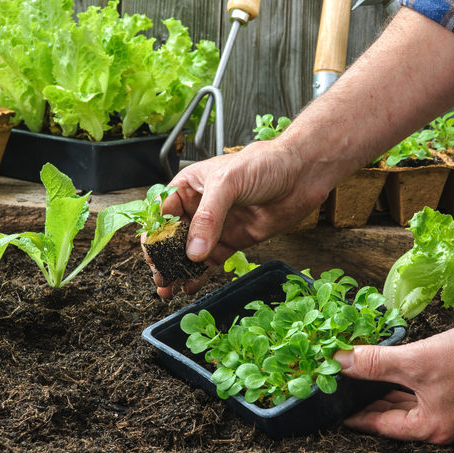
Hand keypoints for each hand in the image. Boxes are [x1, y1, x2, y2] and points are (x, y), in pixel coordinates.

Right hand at [154, 140, 330, 296]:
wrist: (302, 174)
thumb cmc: (264, 164)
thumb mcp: (228, 183)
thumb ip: (208, 217)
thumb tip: (193, 251)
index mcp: (190, 186)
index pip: (163, 213)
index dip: (154, 234)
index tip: (151, 255)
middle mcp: (200, 207)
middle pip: (173, 237)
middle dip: (164, 258)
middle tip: (160, 278)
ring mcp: (217, 226)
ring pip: (191, 253)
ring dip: (179, 270)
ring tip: (168, 288)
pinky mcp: (234, 240)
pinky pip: (212, 261)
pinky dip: (200, 275)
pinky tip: (190, 286)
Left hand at [334, 318, 453, 443]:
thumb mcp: (415, 360)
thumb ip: (374, 363)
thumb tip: (340, 362)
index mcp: (434, 429)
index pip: (384, 426)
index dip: (359, 416)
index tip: (339, 411)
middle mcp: (448, 431)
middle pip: (400, 419)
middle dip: (374, 405)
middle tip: (349, 394)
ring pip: (416, 408)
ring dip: (393, 396)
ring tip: (368, 385)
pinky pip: (432, 400)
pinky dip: (413, 390)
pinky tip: (401, 377)